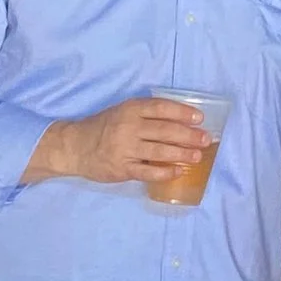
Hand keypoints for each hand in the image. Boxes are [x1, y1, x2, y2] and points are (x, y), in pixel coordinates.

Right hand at [24, 97, 213, 185]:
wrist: (74, 147)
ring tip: (197, 156)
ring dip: (181, 153)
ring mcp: (125, 148)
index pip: (161, 108)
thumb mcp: (122, 112)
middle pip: (165, 130)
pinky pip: (148, 171)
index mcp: (131, 109)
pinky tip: (178, 172)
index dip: (182, 112)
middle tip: (206, 139)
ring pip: (159, 151)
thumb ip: (146, 114)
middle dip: (189, 135)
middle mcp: (129, 126)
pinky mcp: (122, 168)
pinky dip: (165, 172)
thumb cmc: (104, 127)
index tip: (200, 118)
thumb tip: (180, 121)